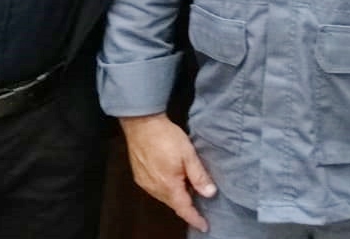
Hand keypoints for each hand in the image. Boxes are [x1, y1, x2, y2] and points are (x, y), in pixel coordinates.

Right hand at [119, 113, 216, 231]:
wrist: (141, 123)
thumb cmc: (165, 136)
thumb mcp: (188, 154)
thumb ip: (198, 175)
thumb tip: (210, 193)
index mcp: (168, 185)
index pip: (184, 209)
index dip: (195, 219)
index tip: (204, 226)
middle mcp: (155, 188)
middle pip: (174, 204)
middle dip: (187, 206)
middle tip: (201, 205)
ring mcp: (145, 183)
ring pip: (164, 197)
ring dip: (176, 196)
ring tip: (189, 189)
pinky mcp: (139, 176)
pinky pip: (156, 189)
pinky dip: (167, 188)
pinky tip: (173, 179)